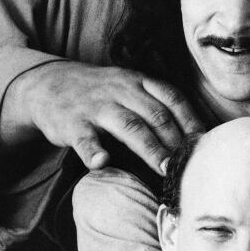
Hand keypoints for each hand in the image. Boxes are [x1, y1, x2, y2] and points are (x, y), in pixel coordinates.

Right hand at [0, 61, 203, 173]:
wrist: (45, 83)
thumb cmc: (98, 92)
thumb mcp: (128, 86)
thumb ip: (155, 103)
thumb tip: (194, 132)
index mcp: (137, 82)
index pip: (172, 99)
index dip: (191, 120)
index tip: (205, 142)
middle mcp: (120, 91)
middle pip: (155, 116)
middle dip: (176, 141)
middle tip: (190, 165)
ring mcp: (96, 107)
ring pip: (128, 126)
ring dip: (150, 148)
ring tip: (165, 168)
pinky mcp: (71, 123)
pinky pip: (84, 138)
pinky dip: (93, 150)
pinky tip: (102, 163)